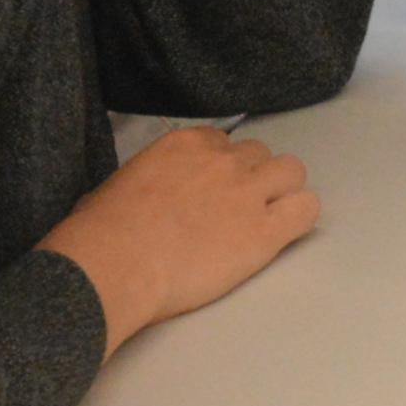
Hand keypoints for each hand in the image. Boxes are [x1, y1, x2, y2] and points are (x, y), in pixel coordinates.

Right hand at [36, 125, 319, 355]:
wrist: (114, 264)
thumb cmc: (100, 233)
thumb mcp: (117, 185)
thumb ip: (145, 179)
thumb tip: (139, 196)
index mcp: (186, 144)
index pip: (223, 142)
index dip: (220, 168)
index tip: (210, 192)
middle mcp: (223, 160)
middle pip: (260, 154)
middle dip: (252, 177)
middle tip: (235, 210)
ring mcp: (247, 193)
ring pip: (292, 172)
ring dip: (281, 192)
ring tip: (265, 219)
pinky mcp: (264, 231)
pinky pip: (306, 209)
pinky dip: (299, 217)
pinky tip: (283, 233)